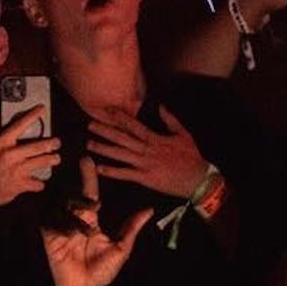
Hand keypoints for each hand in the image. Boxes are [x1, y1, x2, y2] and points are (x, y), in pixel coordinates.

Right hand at [0, 104, 59, 213]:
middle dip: (52, 143)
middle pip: (39, 145)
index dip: (33, 115)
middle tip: (57, 142)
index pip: (20, 124)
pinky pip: (38, 183)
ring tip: (56, 159)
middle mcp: (11, 154)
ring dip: (52, 160)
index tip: (43, 108)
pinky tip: (39, 182)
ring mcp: (17, 170)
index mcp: (2, 142)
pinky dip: (39, 184)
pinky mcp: (20, 185)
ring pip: (43, 162)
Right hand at [41, 157, 154, 285]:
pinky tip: (69, 237)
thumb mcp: (121, 249)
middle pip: (73, 197)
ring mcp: (60, 228)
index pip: (89, 192)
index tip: (87, 159)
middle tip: (93, 211)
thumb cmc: (103, 270)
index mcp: (91, 219)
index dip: (87, 176)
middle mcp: (74, 220)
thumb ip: (131, 228)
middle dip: (81, 198)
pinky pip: (49, 223)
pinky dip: (60, 227)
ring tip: (84, 235)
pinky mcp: (49, 238)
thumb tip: (149, 209)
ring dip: (74, 218)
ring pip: (61, 208)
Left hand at [88, 107, 210, 199]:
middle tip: (90, 124)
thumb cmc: (191, 157)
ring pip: (121, 155)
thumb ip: (170, 120)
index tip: (108, 110)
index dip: (120, 117)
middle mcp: (147, 150)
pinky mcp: (145, 178)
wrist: (197, 179)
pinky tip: (99, 168)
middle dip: (106, 130)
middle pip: (123, 138)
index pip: (134, 125)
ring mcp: (145, 164)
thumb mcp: (183, 134)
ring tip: (89, 144)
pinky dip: (112, 171)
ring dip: (104, 149)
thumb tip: (160, 105)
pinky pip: (125, 174)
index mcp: (155, 139)